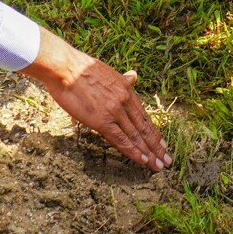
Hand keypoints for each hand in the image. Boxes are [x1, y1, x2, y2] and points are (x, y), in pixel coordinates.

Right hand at [22, 34, 170, 170]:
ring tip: (159, 165)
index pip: (144, 116)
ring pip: (136, 136)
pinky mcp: (102, 121)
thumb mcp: (108, 72)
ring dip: (149, 153)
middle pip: (144, 128)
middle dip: (156, 146)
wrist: (65, 67)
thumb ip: (122, 79)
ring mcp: (115, 112)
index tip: (162, 143)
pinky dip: (133, 151)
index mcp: (126, 90)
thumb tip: (134, 75)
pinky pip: (121, 139)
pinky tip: (142, 160)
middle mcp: (125, 101)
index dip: (154, 132)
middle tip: (167, 160)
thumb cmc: (81, 68)